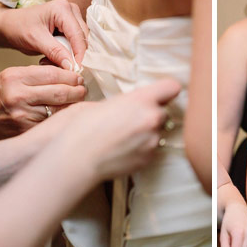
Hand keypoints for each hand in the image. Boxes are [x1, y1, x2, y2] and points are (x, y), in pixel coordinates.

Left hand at [0, 0, 88, 69]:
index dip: (78, 53)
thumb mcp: (35, 40)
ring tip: (50, 59)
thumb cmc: (17, 27)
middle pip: (82, 38)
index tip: (75, 69)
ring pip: (80, 42)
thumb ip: (55, 51)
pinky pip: (75, 43)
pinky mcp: (70, 26)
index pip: (78, 34)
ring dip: (69, 54)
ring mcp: (72, 17)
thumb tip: (71, 65)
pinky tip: (53, 56)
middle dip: (72, 54)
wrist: (8, 26)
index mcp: (62, 8)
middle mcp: (71, 10)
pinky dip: (66, 52)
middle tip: (58, 66)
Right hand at [0, 65, 85, 140]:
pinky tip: (66, 113)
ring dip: (73, 104)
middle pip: (60, 92)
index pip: (53, 74)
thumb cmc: (0, 95)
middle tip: (83, 90)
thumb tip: (70, 72)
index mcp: (15, 77)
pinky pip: (52, 121)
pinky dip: (62, 116)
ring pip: (60, 108)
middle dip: (77, 91)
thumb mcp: (12, 76)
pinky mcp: (27, 129)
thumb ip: (37, 74)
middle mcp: (19, 95)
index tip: (79, 78)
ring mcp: (23, 114)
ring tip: (77, 100)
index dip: (71, 76)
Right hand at [25, 78, 180, 180]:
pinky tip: (122, 150)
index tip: (160, 96)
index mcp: (141, 100)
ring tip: (122, 138)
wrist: (75, 158)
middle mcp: (151, 118)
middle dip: (151, 115)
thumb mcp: (103, 104)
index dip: (165, 92)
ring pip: (158, 132)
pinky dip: (141, 149)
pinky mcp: (149, 158)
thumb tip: (134, 105)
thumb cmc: (81, 128)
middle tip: (131, 120)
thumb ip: (127, 102)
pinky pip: (151, 149)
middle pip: (164, 112)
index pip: (171, 87)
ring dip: (146, 133)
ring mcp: (152, 140)